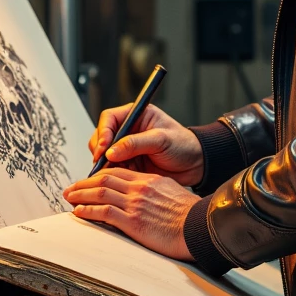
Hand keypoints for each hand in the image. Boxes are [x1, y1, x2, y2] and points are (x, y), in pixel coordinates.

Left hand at [63, 167, 196, 258]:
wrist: (201, 228)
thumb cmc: (192, 217)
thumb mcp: (173, 196)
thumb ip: (156, 193)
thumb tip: (145, 199)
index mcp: (150, 180)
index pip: (117, 173)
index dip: (99, 176)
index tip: (88, 182)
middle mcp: (140, 188)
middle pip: (104, 179)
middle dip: (84, 183)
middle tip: (71, 189)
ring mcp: (135, 204)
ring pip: (100, 192)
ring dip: (80, 195)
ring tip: (69, 198)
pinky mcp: (133, 220)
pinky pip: (103, 211)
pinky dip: (88, 210)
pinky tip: (78, 212)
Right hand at [89, 102, 203, 185]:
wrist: (195, 165)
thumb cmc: (184, 145)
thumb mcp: (161, 140)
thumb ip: (135, 144)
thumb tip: (111, 151)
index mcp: (136, 116)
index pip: (109, 119)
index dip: (103, 132)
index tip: (103, 148)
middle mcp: (128, 130)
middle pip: (102, 137)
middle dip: (100, 150)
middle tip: (102, 163)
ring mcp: (127, 148)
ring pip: (104, 155)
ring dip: (105, 164)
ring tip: (112, 173)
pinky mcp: (129, 164)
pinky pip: (113, 169)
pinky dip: (112, 174)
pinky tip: (118, 180)